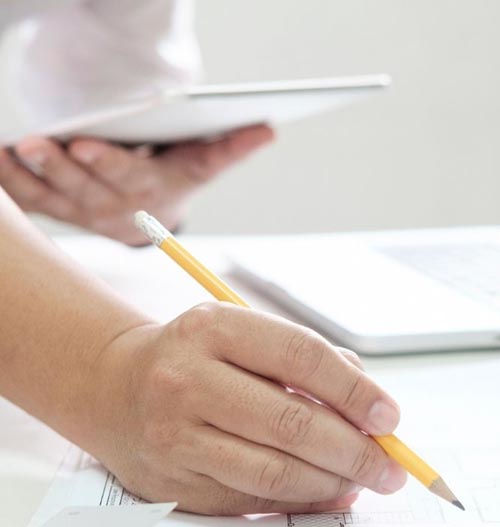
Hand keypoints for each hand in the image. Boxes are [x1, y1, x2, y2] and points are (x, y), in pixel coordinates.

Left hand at [0, 125, 273, 244]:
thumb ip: (232, 147)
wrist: (150, 220)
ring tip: (8, 148)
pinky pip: (31, 200)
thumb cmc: (176, 180)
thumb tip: (269, 129)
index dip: (106, 163)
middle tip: (35, 143)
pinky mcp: (60, 208)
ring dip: (28, 175)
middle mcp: (114, 206)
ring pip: (52, 196)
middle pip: (83, 187)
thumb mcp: (205, 165)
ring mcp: (83, 211)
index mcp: (149, 192)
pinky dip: (11, 182)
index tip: (84, 145)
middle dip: (58, 166)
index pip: (127, 177)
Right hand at [82, 303, 405, 514]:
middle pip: (292, 422)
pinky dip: (300, 500)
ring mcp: (175, 434)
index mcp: (213, 328)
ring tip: (364, 480)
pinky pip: (251, 499)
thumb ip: (308, 360)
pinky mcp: (173, 480)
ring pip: (274, 471)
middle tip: (391, 465)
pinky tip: (326, 490)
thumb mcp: (244, 332)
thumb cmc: (198, 356)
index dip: (354, 390)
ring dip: (332, 481)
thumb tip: (368, 406)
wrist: (118, 386)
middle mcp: (186, 379)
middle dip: (355, 449)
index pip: (301, 356)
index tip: (389, 416)